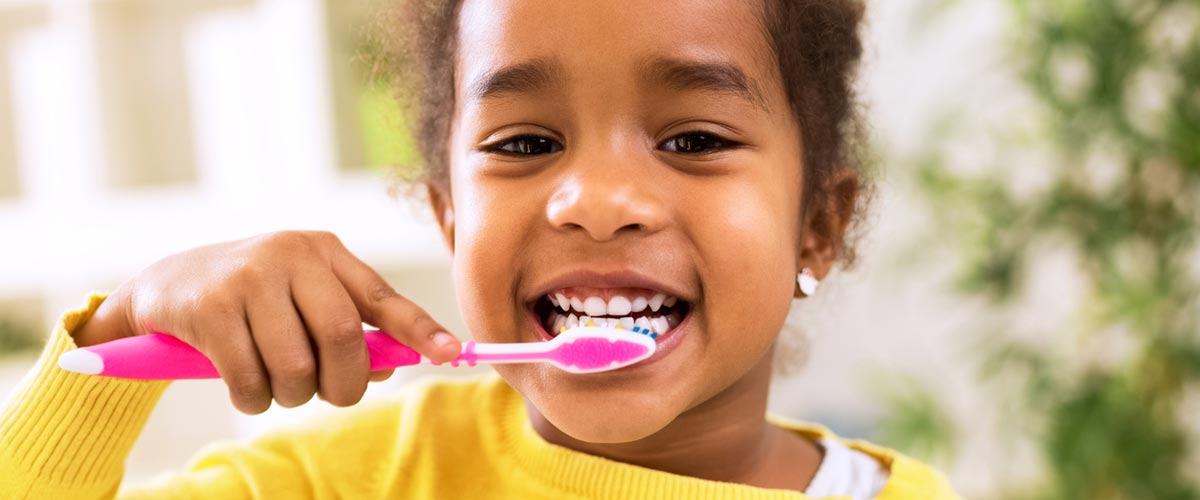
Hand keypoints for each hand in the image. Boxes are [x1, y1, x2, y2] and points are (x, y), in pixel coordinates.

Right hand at [73, 231, 460, 413]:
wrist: (165, 287)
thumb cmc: (252, 300)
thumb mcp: (302, 299)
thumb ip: (350, 328)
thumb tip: (394, 365)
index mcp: (325, 252)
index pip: (383, 297)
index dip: (420, 330)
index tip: (452, 354)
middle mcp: (291, 255)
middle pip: (344, 339)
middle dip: (343, 384)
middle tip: (330, 395)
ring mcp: (249, 277)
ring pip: (297, 367)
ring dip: (291, 395)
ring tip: (275, 385)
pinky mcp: (210, 308)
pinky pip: (251, 379)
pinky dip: (253, 398)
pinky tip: (243, 384)